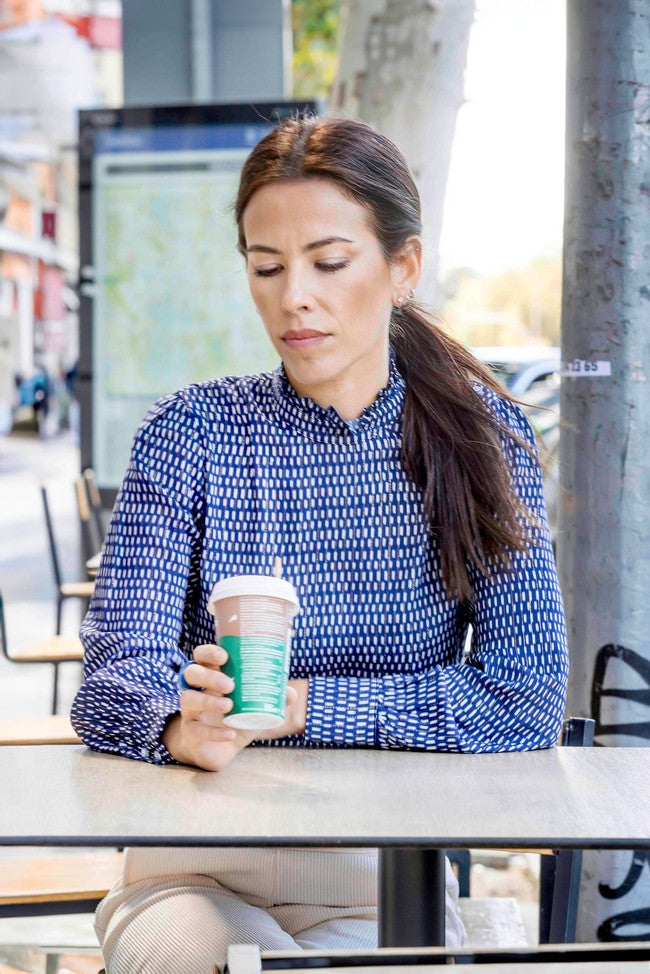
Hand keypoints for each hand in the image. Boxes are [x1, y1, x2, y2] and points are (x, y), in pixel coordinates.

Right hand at [162, 647, 308, 770]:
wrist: (222, 750)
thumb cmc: (237, 718)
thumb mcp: (255, 706)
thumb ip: (272, 697)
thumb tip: (291, 692)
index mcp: (211, 677)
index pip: (201, 657)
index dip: (208, 653)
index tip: (223, 656)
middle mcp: (196, 690)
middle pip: (191, 673)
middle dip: (208, 676)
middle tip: (229, 685)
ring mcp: (190, 712)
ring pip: (187, 699)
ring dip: (208, 701)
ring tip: (228, 705)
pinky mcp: (190, 734)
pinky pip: (195, 730)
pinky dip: (213, 732)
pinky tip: (229, 733)